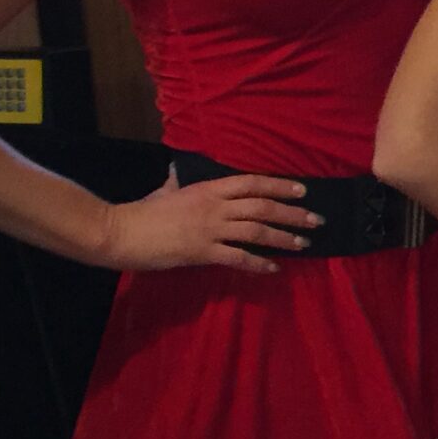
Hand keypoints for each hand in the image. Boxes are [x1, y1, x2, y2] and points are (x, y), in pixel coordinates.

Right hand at [99, 167, 318, 273]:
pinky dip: (259, 264)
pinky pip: (238, 258)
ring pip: (256, 232)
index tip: (303, 191)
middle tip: (316, 220)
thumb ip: (178, 182)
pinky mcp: (203, 253)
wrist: (121, 232)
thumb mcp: (166, 189)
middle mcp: (214, 207)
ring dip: (283, 237)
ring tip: (304, 243)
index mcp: (207, 189)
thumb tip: (178, 169)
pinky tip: (274, 269)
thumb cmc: (143, 211)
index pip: (252, 183)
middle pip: (262, 207)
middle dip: (292, 213)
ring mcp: (210, 230)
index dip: (280, 186)